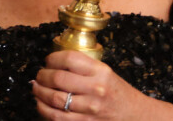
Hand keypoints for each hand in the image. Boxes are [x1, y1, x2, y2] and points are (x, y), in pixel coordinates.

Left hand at [32, 51, 172, 119]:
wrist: (136, 116)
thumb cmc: (117, 92)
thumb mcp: (104, 72)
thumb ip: (82, 66)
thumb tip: (51, 62)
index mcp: (100, 71)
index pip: (68, 59)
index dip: (52, 58)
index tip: (47, 61)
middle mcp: (96, 89)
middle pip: (58, 78)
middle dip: (42, 76)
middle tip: (38, 75)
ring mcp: (91, 109)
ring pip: (54, 100)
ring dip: (39, 93)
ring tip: (36, 88)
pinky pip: (58, 118)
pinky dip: (44, 110)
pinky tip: (42, 104)